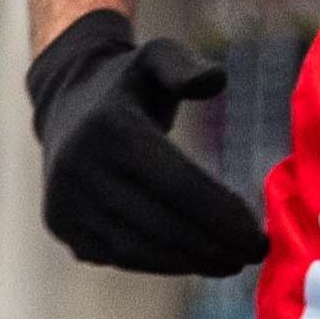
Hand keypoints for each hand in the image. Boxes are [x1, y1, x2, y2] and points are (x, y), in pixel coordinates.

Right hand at [27, 9, 268, 276]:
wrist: (67, 102)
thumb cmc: (131, 80)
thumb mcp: (157, 55)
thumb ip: (186, 67)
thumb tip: (217, 81)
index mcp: (109, 127)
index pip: (175, 183)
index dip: (219, 213)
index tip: (258, 234)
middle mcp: (79, 169)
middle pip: (158, 222)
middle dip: (212, 244)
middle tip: (255, 254)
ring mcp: (64, 203)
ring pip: (136, 248)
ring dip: (188, 262)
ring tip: (232, 263)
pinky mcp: (61, 226)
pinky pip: (117, 254)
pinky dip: (159, 263)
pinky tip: (196, 260)